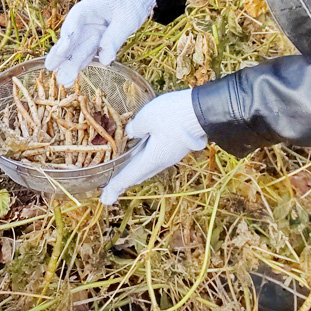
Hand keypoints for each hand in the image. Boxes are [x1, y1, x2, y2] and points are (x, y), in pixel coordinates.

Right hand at [45, 0, 155, 86]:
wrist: (135, 0)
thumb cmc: (131, 5)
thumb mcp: (128, 20)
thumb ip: (114, 38)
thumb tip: (104, 60)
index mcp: (92, 5)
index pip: (76, 17)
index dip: (69, 32)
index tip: (63, 49)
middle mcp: (86, 19)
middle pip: (73, 36)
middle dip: (62, 53)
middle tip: (51, 67)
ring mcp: (89, 30)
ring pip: (78, 48)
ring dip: (70, 63)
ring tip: (63, 80)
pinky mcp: (94, 40)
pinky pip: (86, 53)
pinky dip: (81, 64)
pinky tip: (72, 77)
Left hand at [99, 89, 207, 204]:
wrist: (204, 111)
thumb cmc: (173, 115)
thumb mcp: (146, 117)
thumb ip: (135, 128)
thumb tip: (132, 133)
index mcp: (152, 158)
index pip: (129, 175)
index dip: (115, 186)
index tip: (105, 199)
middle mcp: (162, 161)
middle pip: (138, 175)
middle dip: (123, 183)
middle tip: (110, 192)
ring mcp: (171, 155)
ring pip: (148, 168)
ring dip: (134, 173)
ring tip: (123, 177)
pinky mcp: (176, 148)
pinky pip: (155, 159)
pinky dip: (143, 162)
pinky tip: (140, 156)